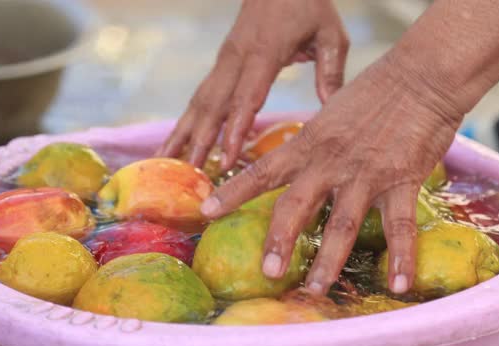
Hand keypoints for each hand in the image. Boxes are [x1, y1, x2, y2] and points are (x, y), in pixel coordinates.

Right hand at [155, 0, 348, 169]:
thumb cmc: (308, 4)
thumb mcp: (330, 33)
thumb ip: (330, 70)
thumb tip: (330, 108)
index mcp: (265, 52)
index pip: (247, 96)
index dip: (235, 129)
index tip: (227, 159)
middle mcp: (237, 59)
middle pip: (214, 104)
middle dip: (201, 141)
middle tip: (191, 175)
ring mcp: (224, 61)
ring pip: (200, 102)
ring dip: (183, 134)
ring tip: (167, 164)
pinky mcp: (221, 64)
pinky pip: (200, 96)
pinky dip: (185, 122)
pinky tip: (174, 144)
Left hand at [199, 53, 463, 294]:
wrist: (420, 78)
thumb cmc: (373, 94)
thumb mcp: (329, 115)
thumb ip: (310, 143)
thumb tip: (293, 162)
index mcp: (308, 144)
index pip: (262, 171)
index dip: (233, 192)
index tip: (206, 213)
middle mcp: (330, 162)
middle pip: (296, 205)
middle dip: (279, 240)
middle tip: (268, 273)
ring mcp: (365, 174)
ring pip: (342, 224)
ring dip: (328, 261)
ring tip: (316, 290)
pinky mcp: (401, 181)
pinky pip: (400, 225)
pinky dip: (402, 257)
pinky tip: (400, 285)